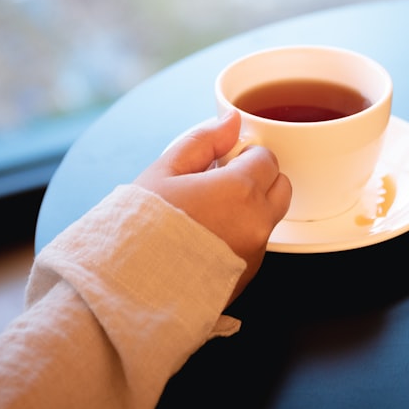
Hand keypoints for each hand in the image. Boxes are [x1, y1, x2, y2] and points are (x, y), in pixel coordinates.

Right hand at [133, 110, 291, 304]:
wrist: (128, 287)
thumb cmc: (140, 229)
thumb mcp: (166, 171)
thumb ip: (205, 141)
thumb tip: (232, 121)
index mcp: (240, 190)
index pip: (266, 158)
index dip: (243, 156)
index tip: (221, 164)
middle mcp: (257, 222)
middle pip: (280, 187)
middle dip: (258, 179)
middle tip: (221, 184)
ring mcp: (255, 252)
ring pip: (271, 217)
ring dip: (252, 208)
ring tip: (209, 214)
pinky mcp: (248, 276)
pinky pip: (257, 245)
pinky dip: (243, 236)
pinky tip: (207, 239)